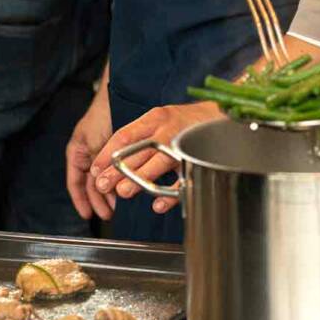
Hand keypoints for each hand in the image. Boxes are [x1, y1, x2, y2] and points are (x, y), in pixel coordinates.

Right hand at [66, 87, 115, 220]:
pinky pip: (113, 171)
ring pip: (102, 179)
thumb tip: (101, 188)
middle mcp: (87, 154)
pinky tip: (124, 188)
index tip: (87, 215)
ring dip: (108, 193)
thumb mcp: (95, 144)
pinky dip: (117, 181)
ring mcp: (100, 153)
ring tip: (116, 207)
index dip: (80, 201)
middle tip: (107, 214)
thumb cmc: (102, 115)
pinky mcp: (114, 151)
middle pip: (89, 185)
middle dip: (98, 201)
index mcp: (76, 152)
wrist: (118, 95)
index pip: (75, 183)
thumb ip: (97, 166)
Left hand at [91, 101, 221, 213]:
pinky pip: (183, 178)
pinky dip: (170, 194)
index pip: (124, 135)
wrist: (225, 116)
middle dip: (117, 170)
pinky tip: (158, 204)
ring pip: (158, 162)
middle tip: (102, 185)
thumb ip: (142, 138)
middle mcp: (168, 129)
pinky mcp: (199, 159)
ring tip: (123, 192)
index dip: (107, 154)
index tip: (95, 169)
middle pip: (138, 150)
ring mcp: (184, 143)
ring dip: (139, 179)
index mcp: (155, 118)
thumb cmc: (189, 123)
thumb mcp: (162, 122)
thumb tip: (115, 163)